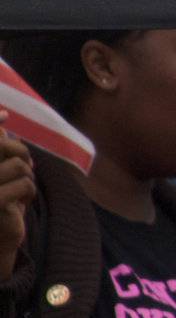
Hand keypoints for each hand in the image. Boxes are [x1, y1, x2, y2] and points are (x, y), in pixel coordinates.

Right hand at [0, 115, 35, 279]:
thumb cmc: (0, 201)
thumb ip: (0, 148)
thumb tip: (3, 115)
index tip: (6, 114)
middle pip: (3, 145)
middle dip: (21, 153)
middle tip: (27, 167)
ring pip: (18, 165)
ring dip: (28, 176)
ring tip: (22, 189)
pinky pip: (25, 183)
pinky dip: (30, 191)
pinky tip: (23, 203)